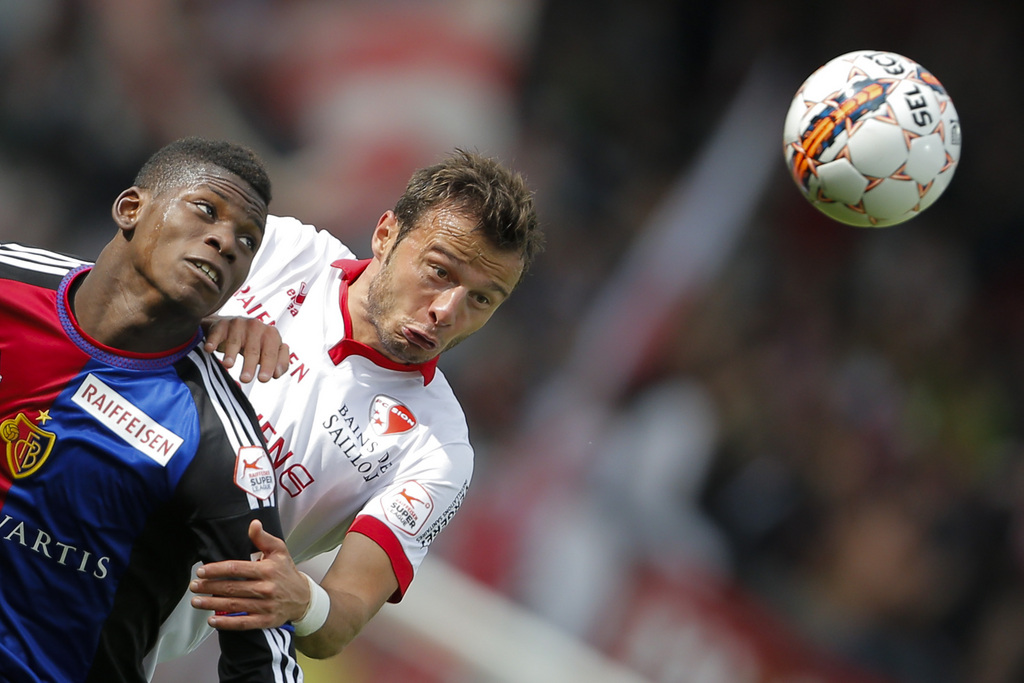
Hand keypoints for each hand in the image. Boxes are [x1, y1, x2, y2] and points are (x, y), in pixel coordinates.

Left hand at [189, 520, 309, 630]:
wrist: (303, 598)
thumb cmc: (286, 571)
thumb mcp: (279, 551)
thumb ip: (263, 538)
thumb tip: (253, 524)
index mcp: (268, 569)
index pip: (237, 568)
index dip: (217, 570)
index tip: (202, 571)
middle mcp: (266, 588)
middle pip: (232, 588)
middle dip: (210, 587)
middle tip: (193, 586)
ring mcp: (266, 606)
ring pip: (234, 605)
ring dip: (212, 604)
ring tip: (196, 602)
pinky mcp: (266, 621)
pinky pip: (243, 623)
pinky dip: (226, 623)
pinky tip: (212, 621)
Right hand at [202, 315, 289, 382]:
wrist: (231, 327)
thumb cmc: (254, 342)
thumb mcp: (270, 351)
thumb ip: (279, 362)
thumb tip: (277, 373)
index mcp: (271, 334)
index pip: (271, 353)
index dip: (268, 366)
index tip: (263, 379)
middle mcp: (256, 326)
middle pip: (253, 349)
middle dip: (250, 364)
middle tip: (246, 379)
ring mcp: (238, 324)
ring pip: (235, 341)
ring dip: (231, 354)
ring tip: (228, 365)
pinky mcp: (221, 324)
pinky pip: (217, 333)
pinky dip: (213, 341)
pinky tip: (210, 349)